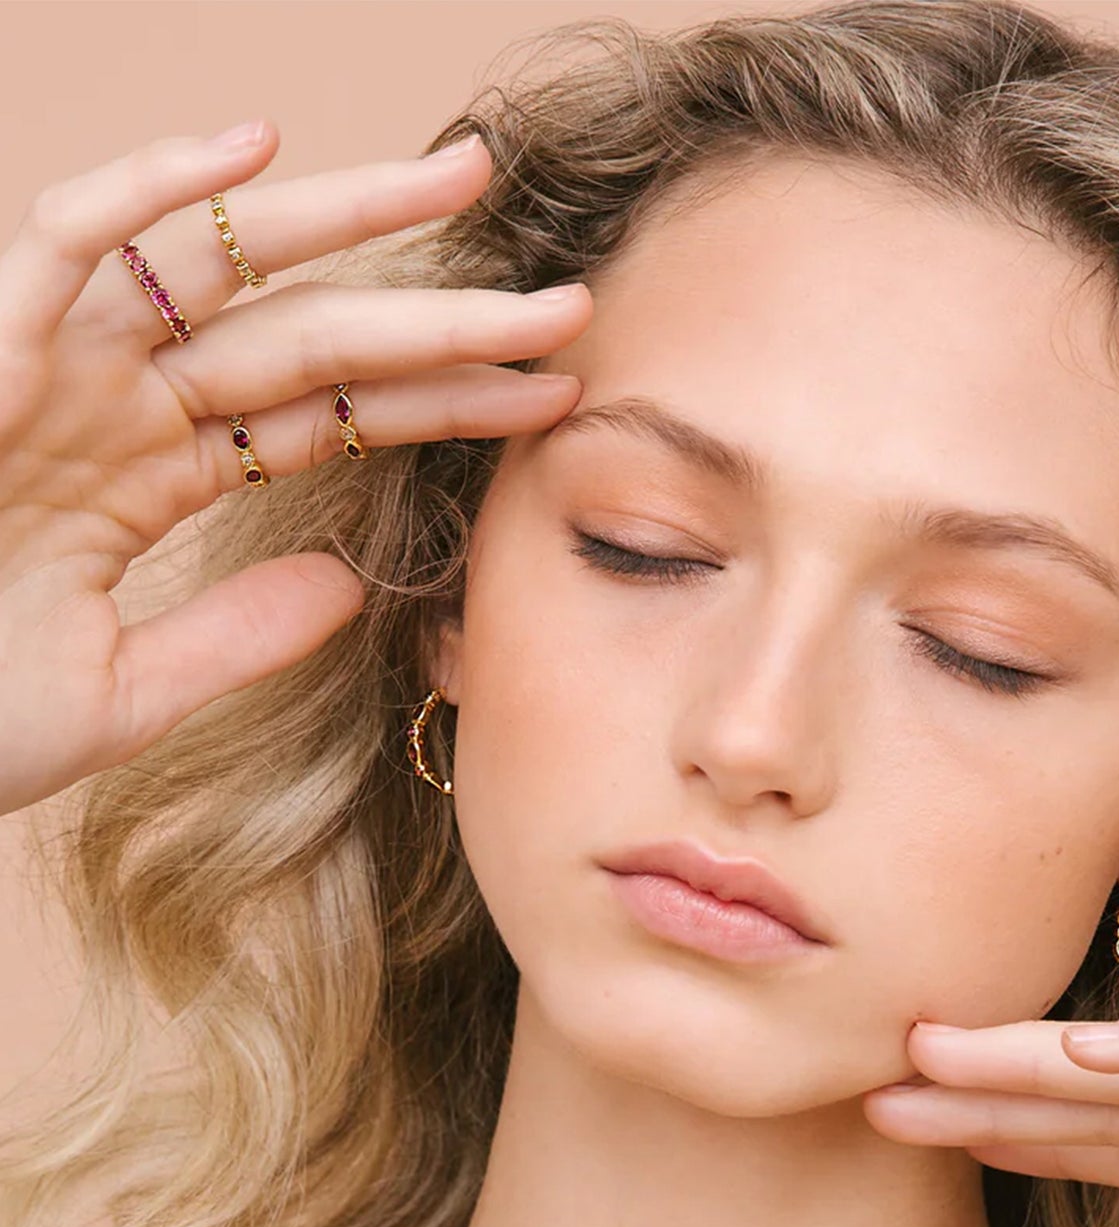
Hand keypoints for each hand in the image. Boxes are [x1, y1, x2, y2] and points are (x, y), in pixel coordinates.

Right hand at [0, 121, 589, 816]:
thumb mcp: (128, 691)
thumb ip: (239, 635)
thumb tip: (357, 585)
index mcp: (156, 477)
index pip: (331, 419)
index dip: (442, 402)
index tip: (554, 391)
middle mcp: (121, 405)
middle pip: (311, 335)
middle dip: (441, 309)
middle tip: (567, 291)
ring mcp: (58, 371)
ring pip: (224, 270)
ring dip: (347, 220)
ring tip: (468, 178)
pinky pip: (67, 242)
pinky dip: (150, 191)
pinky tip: (254, 151)